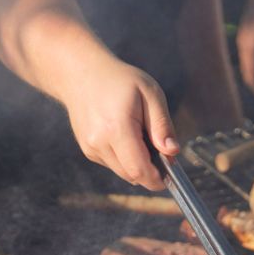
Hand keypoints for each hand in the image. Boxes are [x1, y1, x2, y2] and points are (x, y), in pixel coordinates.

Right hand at [55, 52, 177, 190]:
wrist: (81, 74)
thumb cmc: (119, 80)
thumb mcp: (150, 93)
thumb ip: (162, 125)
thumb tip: (172, 152)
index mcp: (117, 128)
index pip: (139, 169)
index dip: (156, 180)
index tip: (169, 177)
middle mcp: (99, 142)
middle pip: (131, 175)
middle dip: (150, 171)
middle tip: (160, 150)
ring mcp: (90, 147)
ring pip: (122, 172)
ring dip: (137, 164)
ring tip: (140, 135)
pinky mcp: (87, 149)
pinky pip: (112, 163)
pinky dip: (124, 157)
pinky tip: (124, 134)